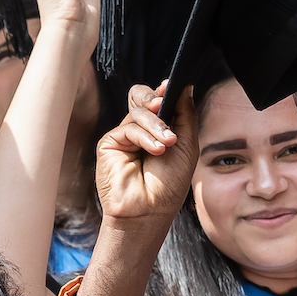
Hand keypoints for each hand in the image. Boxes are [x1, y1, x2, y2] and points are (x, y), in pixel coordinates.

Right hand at [95, 85, 196, 229]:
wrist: (150, 210)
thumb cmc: (169, 184)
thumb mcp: (187, 143)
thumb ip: (185, 113)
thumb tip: (184, 85)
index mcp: (158, 129)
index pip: (158, 100)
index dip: (164, 91)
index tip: (172, 86)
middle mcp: (140, 131)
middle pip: (141, 97)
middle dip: (154, 97)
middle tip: (164, 105)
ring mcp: (124, 137)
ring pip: (138, 112)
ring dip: (157, 125)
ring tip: (168, 144)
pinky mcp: (109, 144)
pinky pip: (128, 128)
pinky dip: (144, 137)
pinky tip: (156, 151)